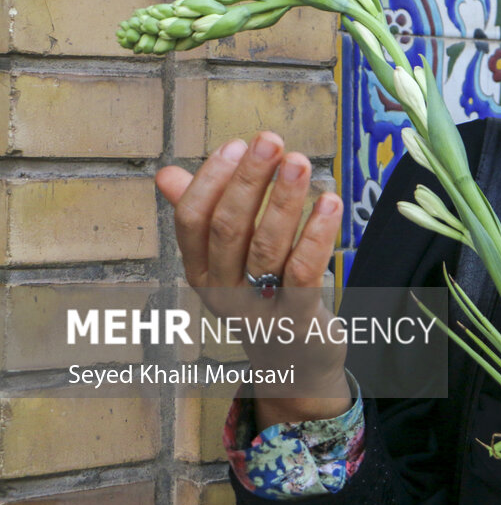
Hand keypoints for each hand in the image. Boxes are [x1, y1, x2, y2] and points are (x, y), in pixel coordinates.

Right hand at [156, 132, 351, 426]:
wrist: (294, 364)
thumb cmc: (262, 295)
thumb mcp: (228, 259)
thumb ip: (202, 216)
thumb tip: (165, 173)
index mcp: (199, 270)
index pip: (191, 221)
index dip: (210, 180)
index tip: (235, 144)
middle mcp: (221, 291)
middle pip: (228, 228)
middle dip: (248, 180)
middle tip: (270, 141)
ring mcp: (258, 309)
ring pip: (266, 247)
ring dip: (283, 199)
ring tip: (299, 161)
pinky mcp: (296, 319)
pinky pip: (303, 272)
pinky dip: (317, 234)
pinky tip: (330, 201)